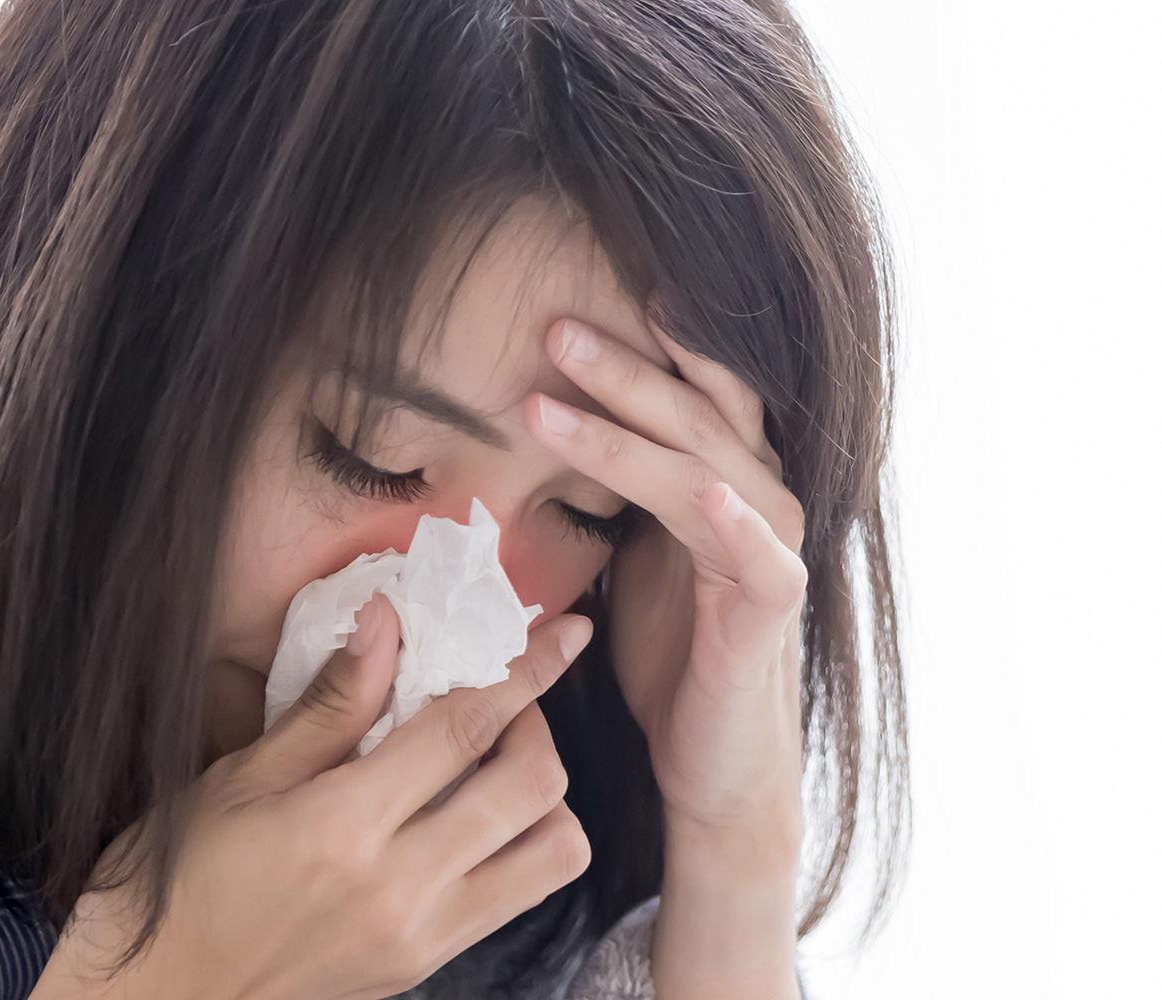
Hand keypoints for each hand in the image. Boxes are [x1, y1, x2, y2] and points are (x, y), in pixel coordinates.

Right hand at [31, 594, 595, 999]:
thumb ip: (328, 704)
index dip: (526, 671)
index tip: (568, 633)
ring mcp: (423, 936)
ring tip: (492, 764)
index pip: (465, 729)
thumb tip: (385, 620)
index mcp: (346, 827)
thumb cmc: (179, 879)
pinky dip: (522, 844)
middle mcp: (402, 887)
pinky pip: (516, 897)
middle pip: (533, 788)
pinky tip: (471, 816)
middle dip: (537, 724)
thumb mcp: (240, 779)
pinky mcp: (426, 965)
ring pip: (552, 854)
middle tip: (494, 698)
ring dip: (544, 795)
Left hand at [525, 317, 804, 998]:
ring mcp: (769, 549)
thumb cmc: (670, 646)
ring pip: (703, 470)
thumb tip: (540, 414)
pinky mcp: (773, 609)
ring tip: (550, 400)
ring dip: (630, 432)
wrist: (710, 755)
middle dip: (622, 368)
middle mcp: (756, 496)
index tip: (569, 302)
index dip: (639, 345)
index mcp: (721, 474)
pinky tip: (704, 493)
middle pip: (694, 412)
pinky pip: (762, 558)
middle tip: (552, 328)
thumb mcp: (634, 546)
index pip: (688, 390)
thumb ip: (616, 481)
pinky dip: (737, 523)